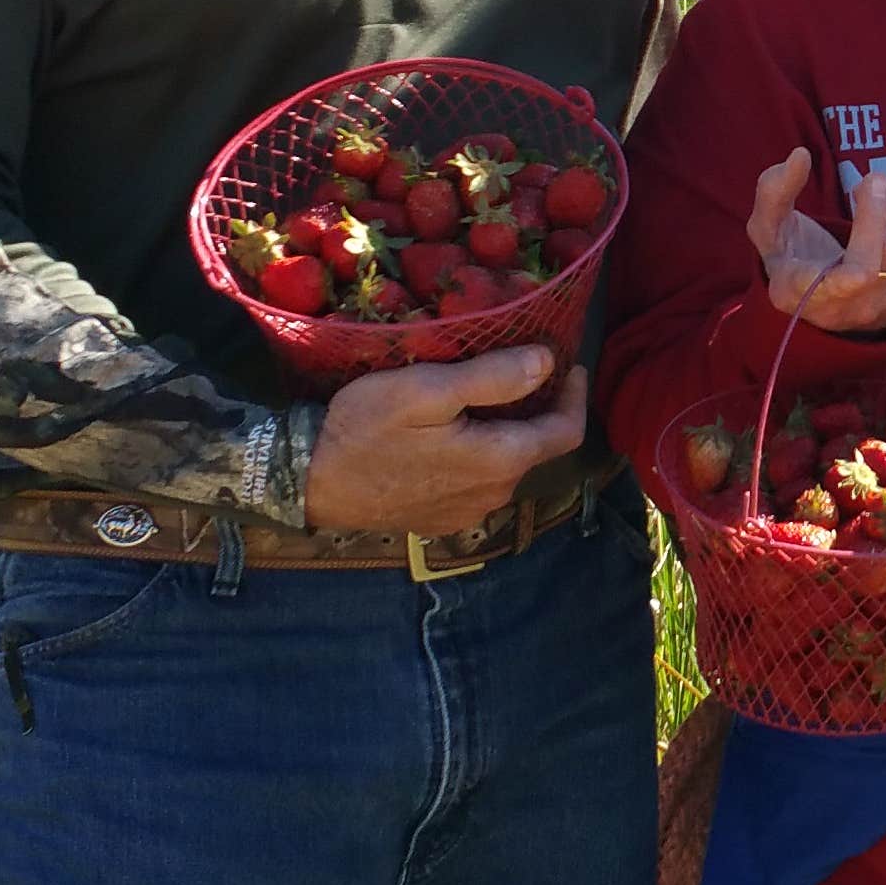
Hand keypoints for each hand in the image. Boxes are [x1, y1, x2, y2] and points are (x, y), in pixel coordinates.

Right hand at [300, 342, 586, 537]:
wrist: (310, 482)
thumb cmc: (365, 428)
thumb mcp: (426, 389)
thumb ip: (492, 378)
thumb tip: (547, 364)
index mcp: (500, 461)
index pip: (567, 432)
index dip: (575, 395)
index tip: (568, 364)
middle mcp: (495, 495)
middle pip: (535, 448)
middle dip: (537, 408)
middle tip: (521, 370)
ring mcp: (468, 513)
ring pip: (506, 466)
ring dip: (505, 432)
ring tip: (482, 397)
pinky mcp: (443, 520)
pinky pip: (477, 483)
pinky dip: (479, 455)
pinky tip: (452, 435)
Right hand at [743, 148, 885, 332]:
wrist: (820, 299)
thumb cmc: (790, 257)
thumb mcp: (766, 228)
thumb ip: (772, 192)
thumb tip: (800, 156)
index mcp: (801, 293)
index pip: (834, 288)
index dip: (852, 273)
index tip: (861, 249)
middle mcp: (842, 307)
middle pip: (871, 264)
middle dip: (874, 212)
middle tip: (871, 178)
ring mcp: (877, 305)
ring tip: (873, 185)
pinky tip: (885, 201)